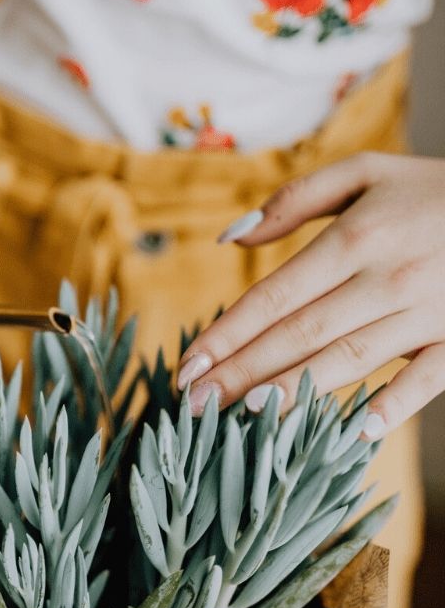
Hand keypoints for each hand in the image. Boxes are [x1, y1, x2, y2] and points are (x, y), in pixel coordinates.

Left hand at [176, 153, 444, 439]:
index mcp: (355, 237)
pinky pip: (426, 380)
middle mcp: (385, 278)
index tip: (188, 364)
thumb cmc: (431, 189)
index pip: (274, 295)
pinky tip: (350, 435)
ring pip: (347, 362)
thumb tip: (230, 237)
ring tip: (243, 418)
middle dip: (241, 372)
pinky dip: (392, 407)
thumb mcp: (366, 172)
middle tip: (195, 403)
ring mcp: (427, 313)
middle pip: (298, 336)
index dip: (227, 332)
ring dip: (292, 394)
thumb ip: (295, 199)